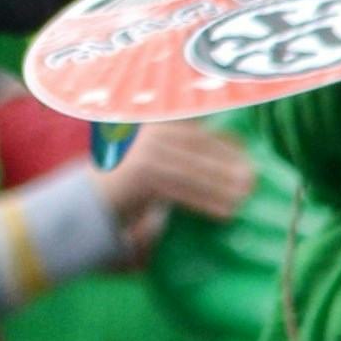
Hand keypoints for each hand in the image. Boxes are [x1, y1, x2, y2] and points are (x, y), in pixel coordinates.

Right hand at [102, 119, 259, 231]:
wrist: (86, 206)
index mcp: (153, 126)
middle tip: (254, 181)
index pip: (198, 131)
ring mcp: (142, 152)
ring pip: (193, 169)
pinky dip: (206, 202)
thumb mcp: (154, 164)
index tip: (249, 159)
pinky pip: (182, 189)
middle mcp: (148, 133)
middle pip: (199, 146)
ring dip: (222, 185)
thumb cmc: (126, 190)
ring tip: (245, 199)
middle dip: (229, 164)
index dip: (226, 143)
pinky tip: (226, 214)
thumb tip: (231, 168)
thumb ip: (182, 159)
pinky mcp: (140, 174)